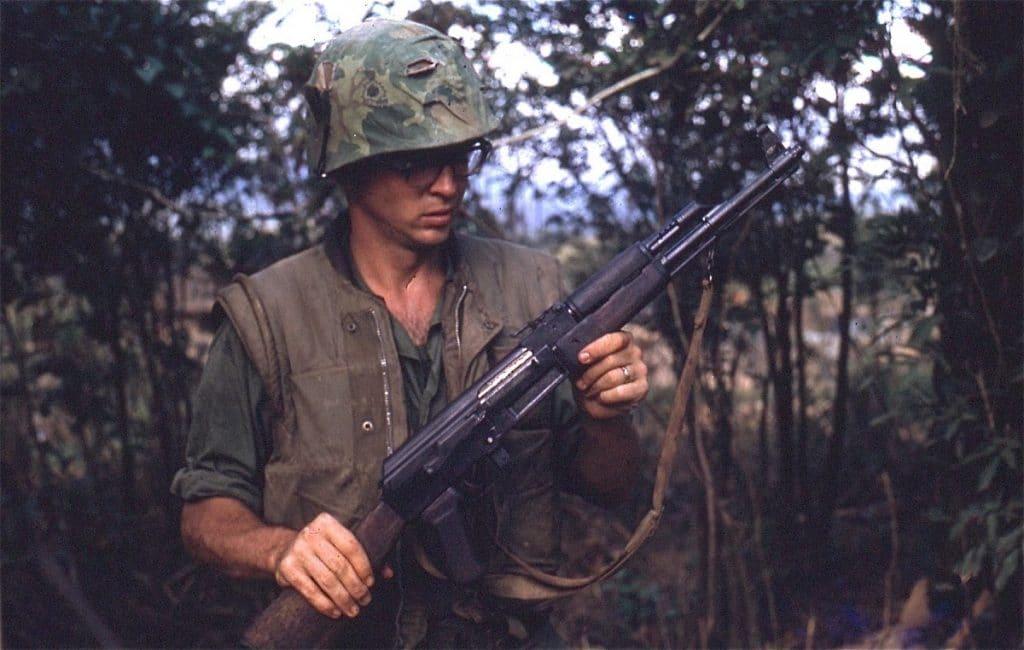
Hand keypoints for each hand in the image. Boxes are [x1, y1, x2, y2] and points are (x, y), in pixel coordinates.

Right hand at [272, 512, 392, 618]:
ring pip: (327, 580)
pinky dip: (325, 604)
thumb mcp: (339, 545)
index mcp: (326, 523)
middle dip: (356, 587)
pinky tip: (335, 612)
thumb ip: (364, 555)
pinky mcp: (287, 568)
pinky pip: (310, 590)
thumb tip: (388, 573)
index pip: (351, 545)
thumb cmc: (321, 549)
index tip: (371, 583)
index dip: (364, 566)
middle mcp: (310, 534)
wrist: (283, 551)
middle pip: (340, 565)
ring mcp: (297, 551)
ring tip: (353, 610)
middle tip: (365, 600)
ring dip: (343, 598)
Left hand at [574, 330, 648, 419]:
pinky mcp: (642, 388)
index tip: (581, 358)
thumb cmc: (592, 377)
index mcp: (622, 339)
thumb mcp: (585, 364)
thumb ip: (587, 357)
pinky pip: (621, 391)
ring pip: (614, 376)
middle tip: (580, 383)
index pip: (614, 339)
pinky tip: (601, 397)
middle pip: (611, 360)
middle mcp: (635, 352)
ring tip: (588, 391)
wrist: (598, 400)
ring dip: (596, 386)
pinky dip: (607, 396)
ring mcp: (640, 370)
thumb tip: (582, 356)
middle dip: (591, 374)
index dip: (596, 348)